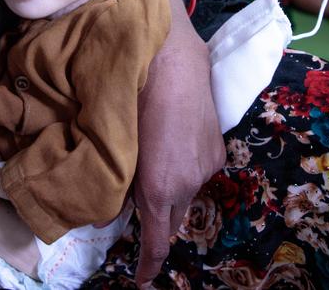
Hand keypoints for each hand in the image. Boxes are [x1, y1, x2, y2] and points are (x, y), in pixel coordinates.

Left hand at [134, 0, 223, 286]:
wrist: (170, 60)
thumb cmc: (132, 98)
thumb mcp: (115, 145)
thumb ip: (117, 180)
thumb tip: (111, 205)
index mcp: (158, 189)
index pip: (156, 241)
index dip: (148, 264)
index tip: (142, 279)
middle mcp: (187, 185)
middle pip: (172, 221)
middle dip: (157, 225)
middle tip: (138, 214)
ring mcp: (206, 167)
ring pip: (186, 195)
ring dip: (171, 193)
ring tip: (154, 168)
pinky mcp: (217, 149)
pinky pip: (198, 172)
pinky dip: (184, 170)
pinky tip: (172, 146)